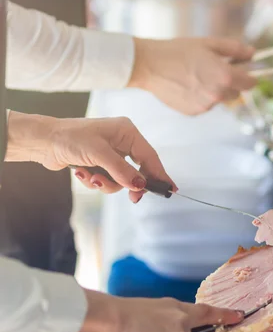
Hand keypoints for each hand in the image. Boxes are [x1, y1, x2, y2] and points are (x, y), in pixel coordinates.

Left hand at [5, 112, 174, 202]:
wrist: (42, 141)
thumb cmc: (69, 138)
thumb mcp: (99, 154)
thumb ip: (121, 171)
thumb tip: (140, 185)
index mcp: (127, 132)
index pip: (150, 157)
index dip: (160, 174)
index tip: (170, 189)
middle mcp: (122, 142)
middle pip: (138, 170)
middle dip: (129, 183)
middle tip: (132, 199)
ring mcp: (111, 153)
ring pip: (121, 179)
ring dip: (106, 183)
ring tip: (90, 178)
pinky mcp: (100, 163)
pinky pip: (107, 180)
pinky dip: (95, 181)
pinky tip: (81, 173)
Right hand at [129, 37, 255, 114]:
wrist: (151, 65)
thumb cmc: (179, 51)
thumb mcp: (209, 44)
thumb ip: (235, 49)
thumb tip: (252, 53)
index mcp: (225, 76)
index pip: (250, 83)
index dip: (250, 77)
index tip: (245, 72)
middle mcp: (218, 94)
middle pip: (236, 93)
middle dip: (231, 83)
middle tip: (215, 70)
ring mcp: (206, 106)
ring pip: (220, 99)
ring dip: (216, 90)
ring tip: (197, 76)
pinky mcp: (194, 112)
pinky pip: (205, 105)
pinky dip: (201, 97)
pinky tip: (188, 85)